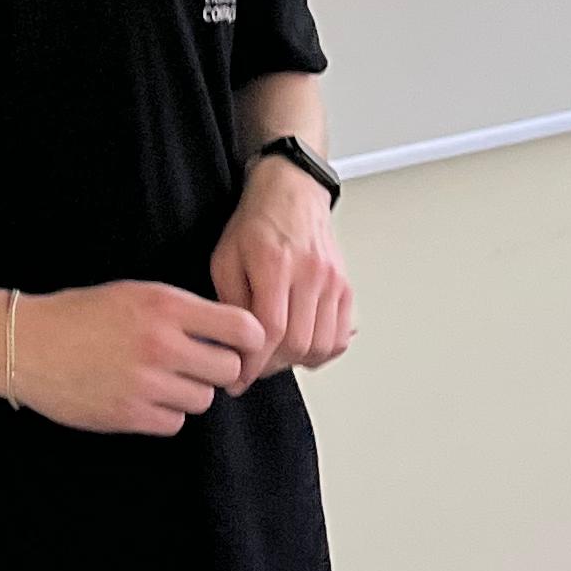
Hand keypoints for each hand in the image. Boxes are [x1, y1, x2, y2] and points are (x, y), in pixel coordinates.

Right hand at [4, 281, 265, 437]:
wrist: (28, 344)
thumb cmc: (82, 314)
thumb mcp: (136, 293)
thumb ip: (182, 311)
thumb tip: (230, 332)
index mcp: (166, 306)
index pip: (242, 327)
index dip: (248, 339)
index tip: (239, 344)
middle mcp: (162, 344)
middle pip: (228, 369)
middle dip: (218, 368)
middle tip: (197, 365)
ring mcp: (145, 382)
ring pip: (202, 399)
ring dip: (189, 393)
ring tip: (162, 380)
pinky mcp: (129, 415)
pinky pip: (174, 423)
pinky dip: (165, 415)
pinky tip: (144, 399)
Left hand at [211, 157, 354, 388]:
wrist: (292, 192)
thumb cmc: (256, 222)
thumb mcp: (226, 258)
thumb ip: (230, 303)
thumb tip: (233, 345)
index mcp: (276, 264)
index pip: (271, 331)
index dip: (253, 363)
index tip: (239, 378)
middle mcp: (310, 273)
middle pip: (298, 343)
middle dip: (272, 366)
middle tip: (254, 368)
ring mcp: (332, 280)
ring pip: (322, 344)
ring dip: (297, 361)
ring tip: (276, 357)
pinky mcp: (344, 286)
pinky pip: (340, 334)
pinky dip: (323, 351)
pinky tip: (303, 347)